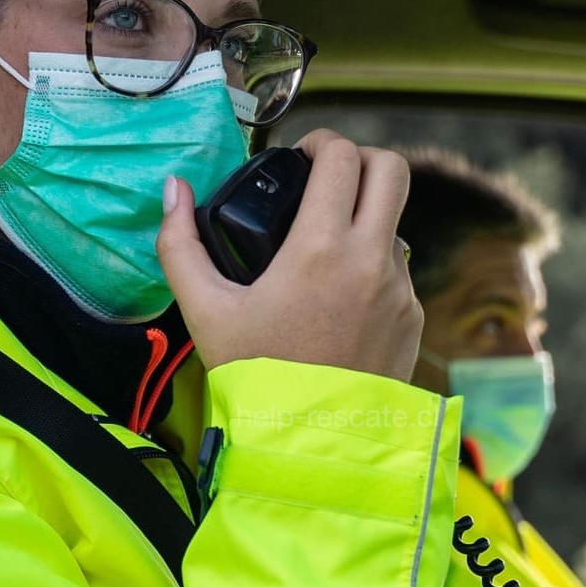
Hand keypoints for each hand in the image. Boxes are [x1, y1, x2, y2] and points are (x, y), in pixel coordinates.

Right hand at [157, 129, 422, 379]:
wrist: (309, 444)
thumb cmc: (255, 377)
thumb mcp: (205, 310)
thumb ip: (180, 244)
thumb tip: (174, 190)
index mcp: (321, 248)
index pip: (343, 157)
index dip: (322, 142)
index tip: (302, 156)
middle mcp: (371, 261)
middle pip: (392, 170)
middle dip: (360, 160)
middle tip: (327, 177)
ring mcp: (399, 290)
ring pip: (394, 223)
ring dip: (365, 217)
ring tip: (324, 246)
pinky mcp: (411, 319)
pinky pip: (397, 272)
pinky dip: (371, 267)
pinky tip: (337, 297)